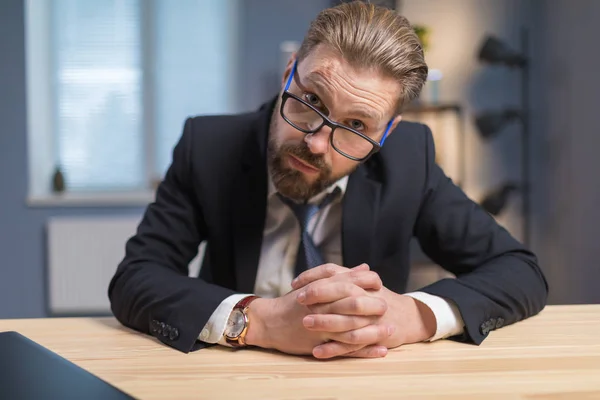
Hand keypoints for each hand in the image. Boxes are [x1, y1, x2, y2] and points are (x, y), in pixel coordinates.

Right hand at [245, 264, 391, 358]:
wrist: (269, 321)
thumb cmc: (294, 302)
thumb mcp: (316, 284)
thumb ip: (342, 276)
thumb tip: (366, 268)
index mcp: (323, 288)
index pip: (350, 281)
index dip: (368, 282)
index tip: (380, 283)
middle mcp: (323, 305)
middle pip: (353, 302)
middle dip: (373, 304)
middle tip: (387, 306)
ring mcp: (322, 324)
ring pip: (352, 327)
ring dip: (374, 329)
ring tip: (391, 329)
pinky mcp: (320, 343)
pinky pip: (346, 348)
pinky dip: (365, 350)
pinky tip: (381, 350)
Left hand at [293, 264, 436, 356]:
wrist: (408, 317)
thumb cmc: (377, 299)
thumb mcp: (362, 284)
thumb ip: (341, 277)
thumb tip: (315, 276)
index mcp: (360, 281)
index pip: (334, 272)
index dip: (313, 277)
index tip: (295, 284)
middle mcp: (366, 296)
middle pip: (342, 291)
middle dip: (319, 295)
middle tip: (299, 300)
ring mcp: (371, 317)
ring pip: (347, 318)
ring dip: (325, 321)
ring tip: (305, 323)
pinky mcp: (374, 336)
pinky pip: (352, 344)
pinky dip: (334, 349)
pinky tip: (318, 351)